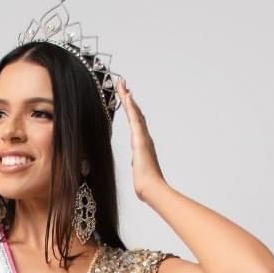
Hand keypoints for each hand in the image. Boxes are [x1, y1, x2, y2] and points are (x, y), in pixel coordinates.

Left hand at [114, 76, 165, 202]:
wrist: (151, 189)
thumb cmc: (146, 184)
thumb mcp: (139, 171)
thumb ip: (139, 165)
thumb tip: (139, 166)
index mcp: (142, 144)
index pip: (135, 122)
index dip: (131, 109)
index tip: (126, 96)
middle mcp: (143, 137)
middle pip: (135, 113)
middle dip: (128, 98)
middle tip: (123, 83)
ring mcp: (142, 137)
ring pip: (134, 112)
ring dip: (128, 97)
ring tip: (122, 84)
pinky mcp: (140, 139)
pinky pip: (134, 119)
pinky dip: (131, 106)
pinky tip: (127, 96)